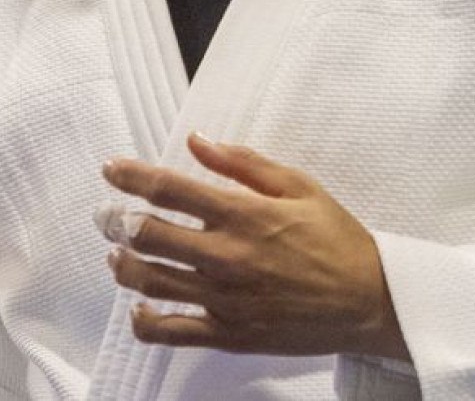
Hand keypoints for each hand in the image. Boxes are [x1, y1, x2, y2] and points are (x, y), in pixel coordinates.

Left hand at [98, 132, 408, 360]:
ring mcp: (224, 299)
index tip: (111, 169)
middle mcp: (226, 256)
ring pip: (149, 281)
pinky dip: (144, 320)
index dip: (130, 176)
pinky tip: (139, 306)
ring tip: (115, 255)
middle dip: (114, 220)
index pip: (169, 190)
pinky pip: (170, 331)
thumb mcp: (299, 186)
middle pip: (146, 234)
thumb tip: (199, 141)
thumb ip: (244, 163)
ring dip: (122, 264)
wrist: (369, 300)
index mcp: (243, 214)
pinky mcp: (228, 334)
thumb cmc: (337, 239)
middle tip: (105, 215)